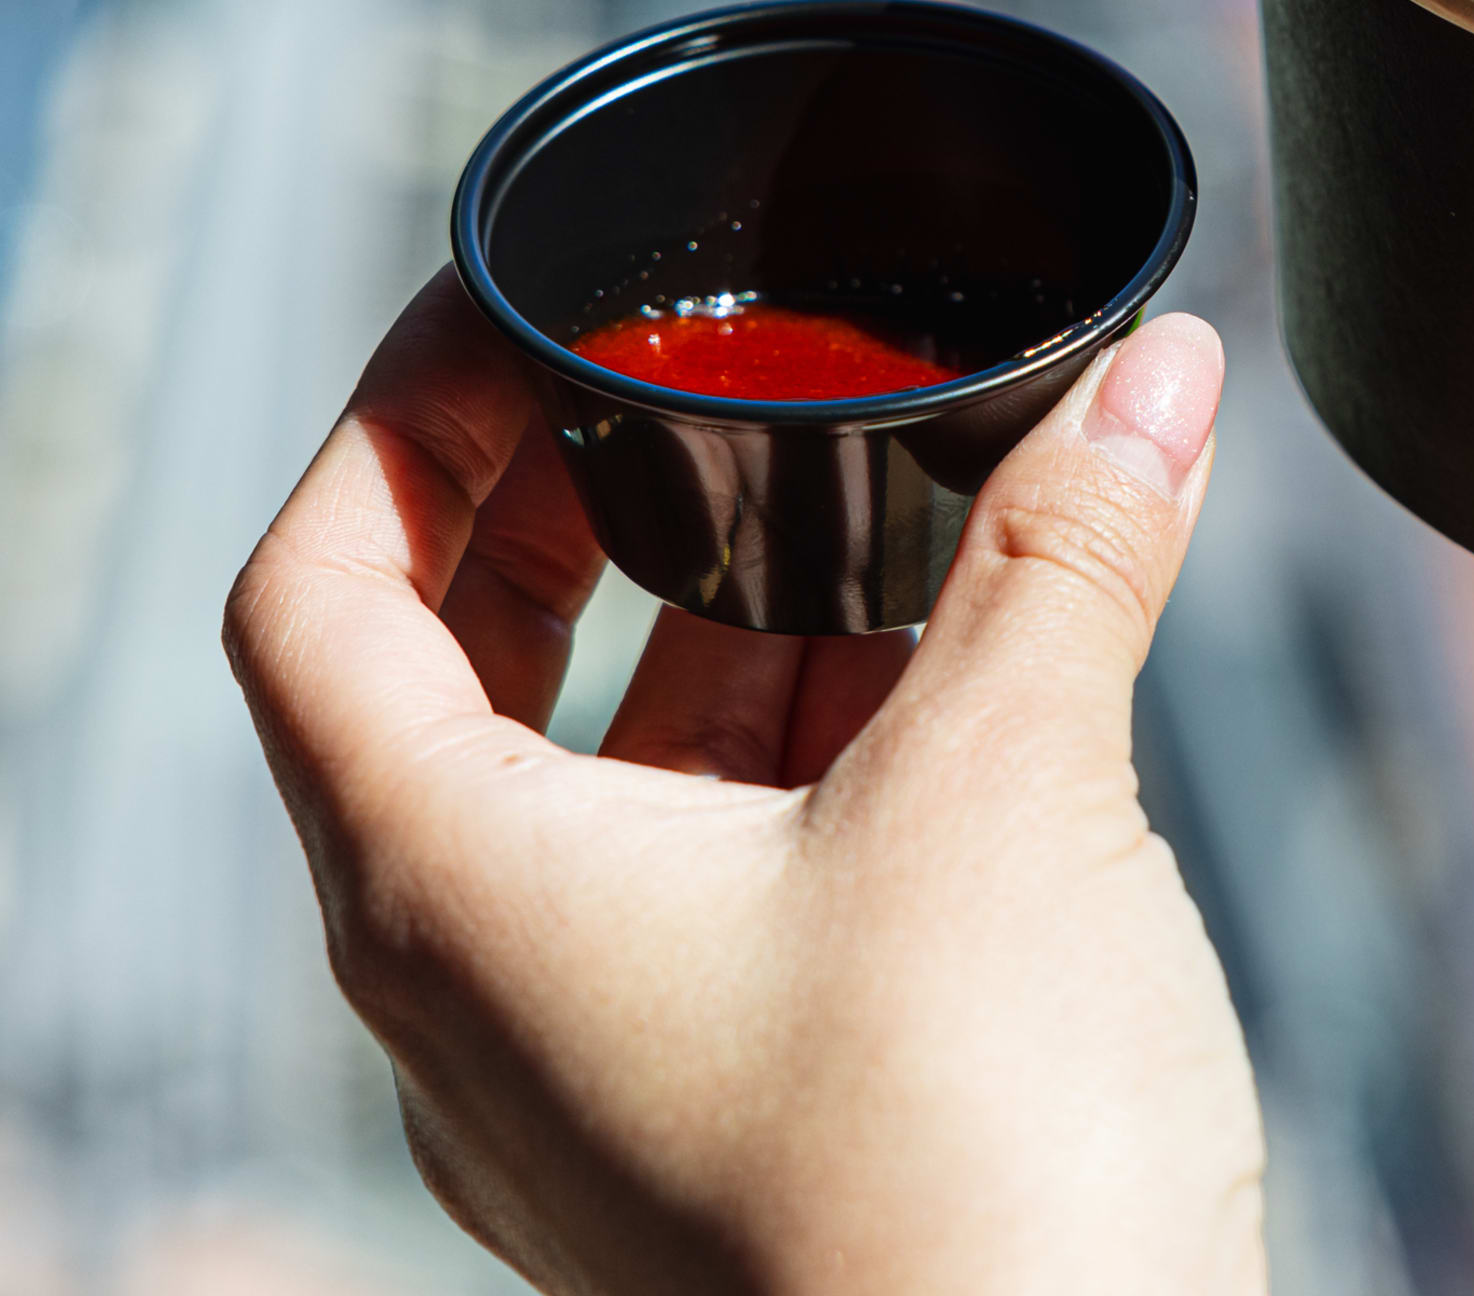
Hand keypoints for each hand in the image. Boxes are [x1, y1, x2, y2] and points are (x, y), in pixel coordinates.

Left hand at [226, 276, 1264, 1295]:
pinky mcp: (697, 1144)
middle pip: (430, 686)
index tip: (512, 309)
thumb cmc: (964, 1165)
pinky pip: (679, 902)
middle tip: (682, 388)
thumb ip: (1071, 550)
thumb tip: (1159, 374)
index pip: (314, 594)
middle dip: (560, 514)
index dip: (394, 419)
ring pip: (576, 802)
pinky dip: (771, 772)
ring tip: (858, 528)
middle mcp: (468, 999)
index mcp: (451, 890)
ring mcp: (577, 1091)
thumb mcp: (1017, 789)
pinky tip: (930, 708)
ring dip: (697, 644)